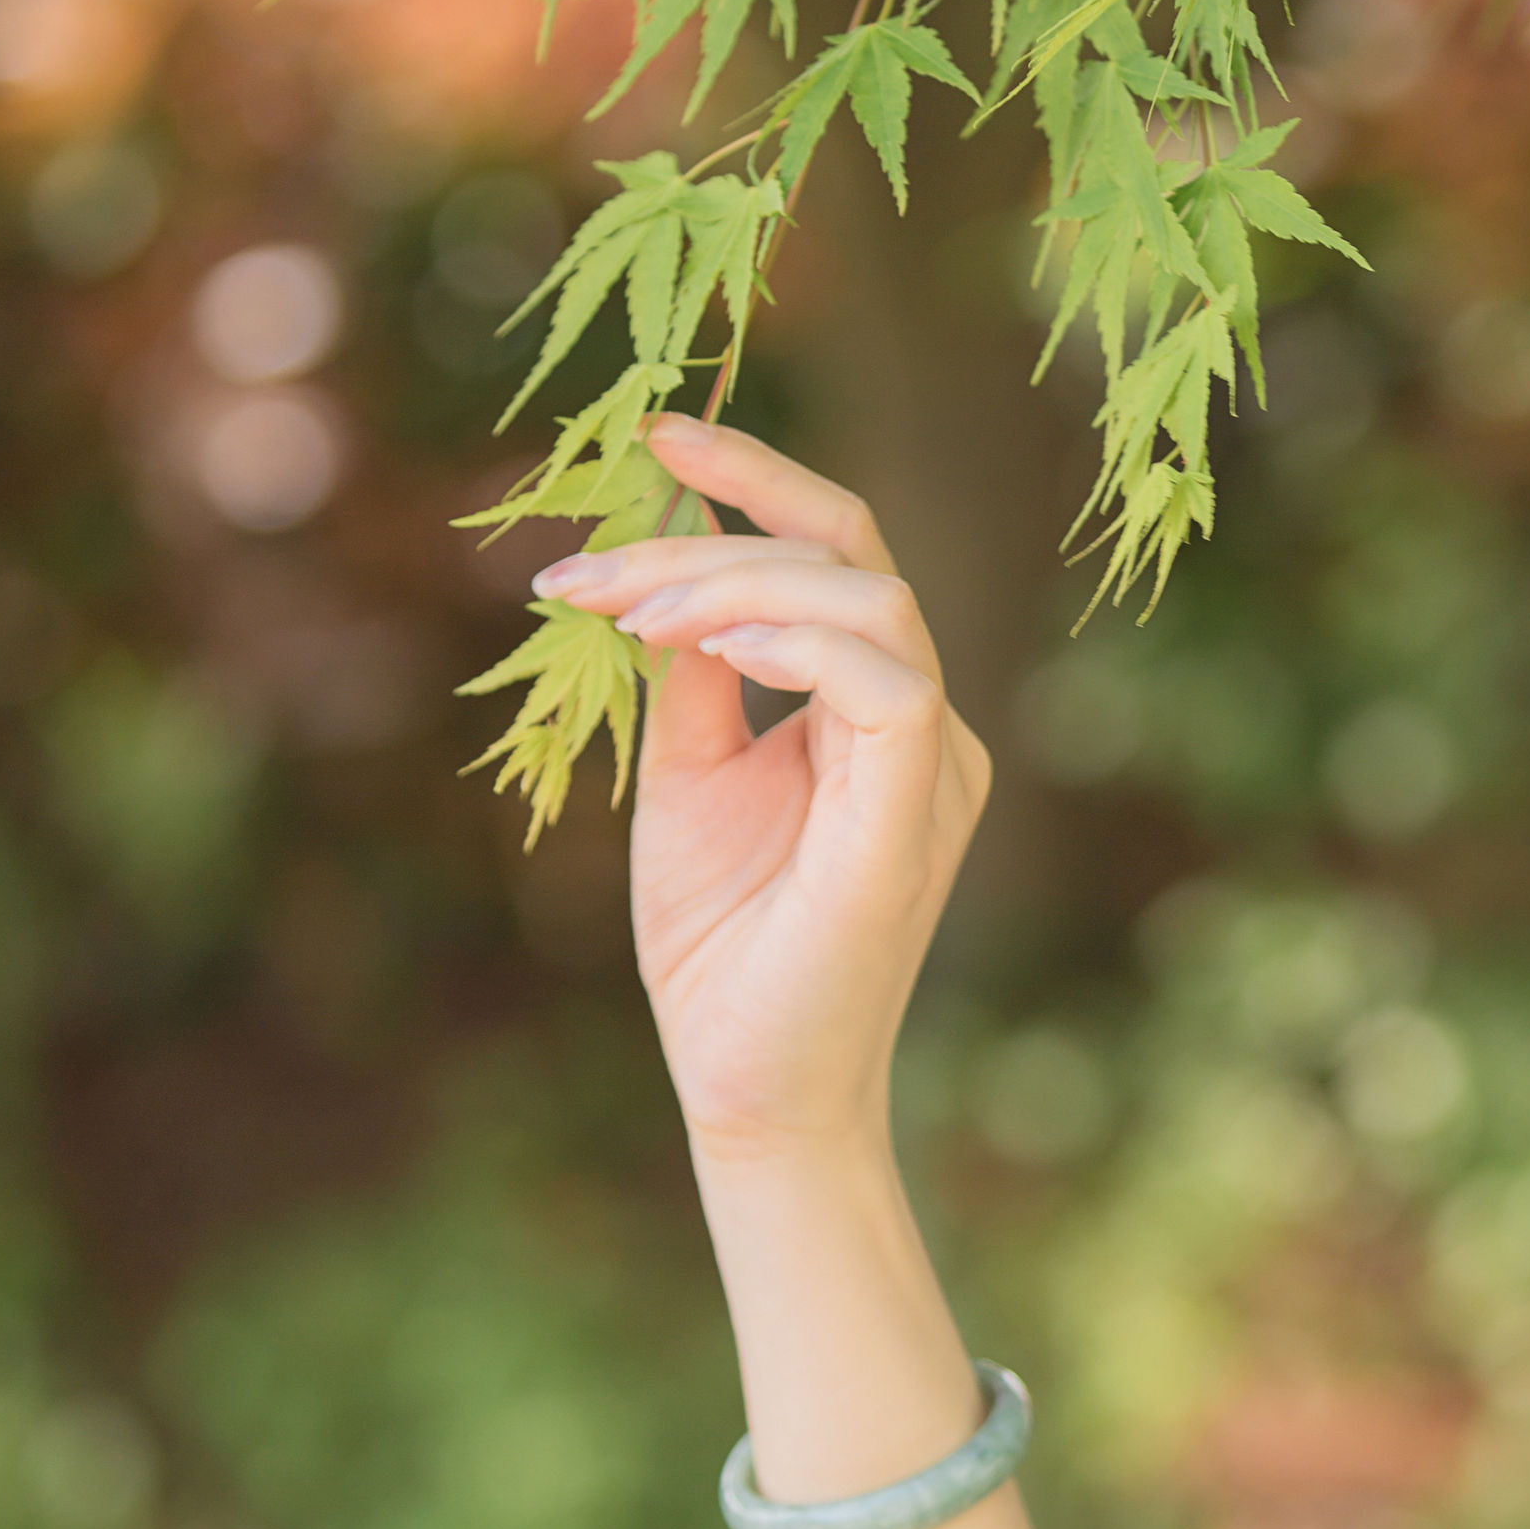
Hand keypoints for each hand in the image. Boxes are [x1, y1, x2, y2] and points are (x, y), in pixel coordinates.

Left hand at [529, 415, 990, 1166]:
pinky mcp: (918, 814)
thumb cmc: (721, 952)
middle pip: (856, 553)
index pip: (839, 557)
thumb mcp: (688, 781)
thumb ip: (699, 677)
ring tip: (630, 620)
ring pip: (873, 598)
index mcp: (874, 715)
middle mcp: (923, 726)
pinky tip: (701, 653)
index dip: (756, 483)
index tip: (653, 439)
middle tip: (595, 560)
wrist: (744, 1090)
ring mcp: (934, 767)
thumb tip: (669, 570)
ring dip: (736, 586)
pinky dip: (791, 644)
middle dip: (723, 524)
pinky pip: (888, 683)